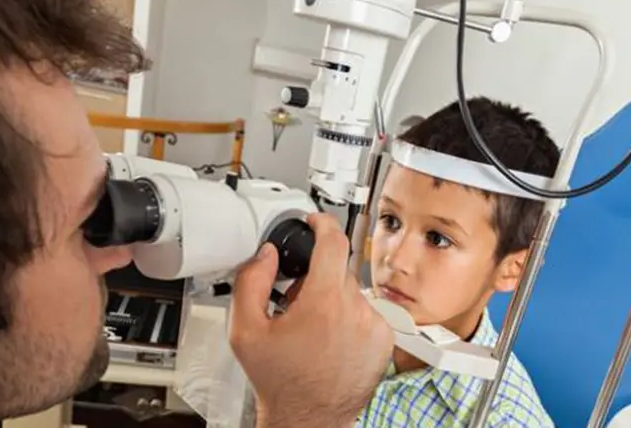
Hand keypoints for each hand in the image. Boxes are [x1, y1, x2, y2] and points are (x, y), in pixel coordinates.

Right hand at [229, 213, 393, 427]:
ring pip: (351, 290)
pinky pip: (366, 311)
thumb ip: (251, 281)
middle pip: (337, 269)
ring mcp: (375, 326)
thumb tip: (266, 255)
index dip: (321, 223)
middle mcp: (356, 311)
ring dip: (333, 299)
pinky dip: (349, 316)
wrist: (309, 417)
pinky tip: (331, 339)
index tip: (315, 222)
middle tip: (297, 303)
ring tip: (314, 329)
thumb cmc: (281, 382)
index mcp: (324, 303)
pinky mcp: (384, 340)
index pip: (333, 241)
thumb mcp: (245, 331)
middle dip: (316, 278)